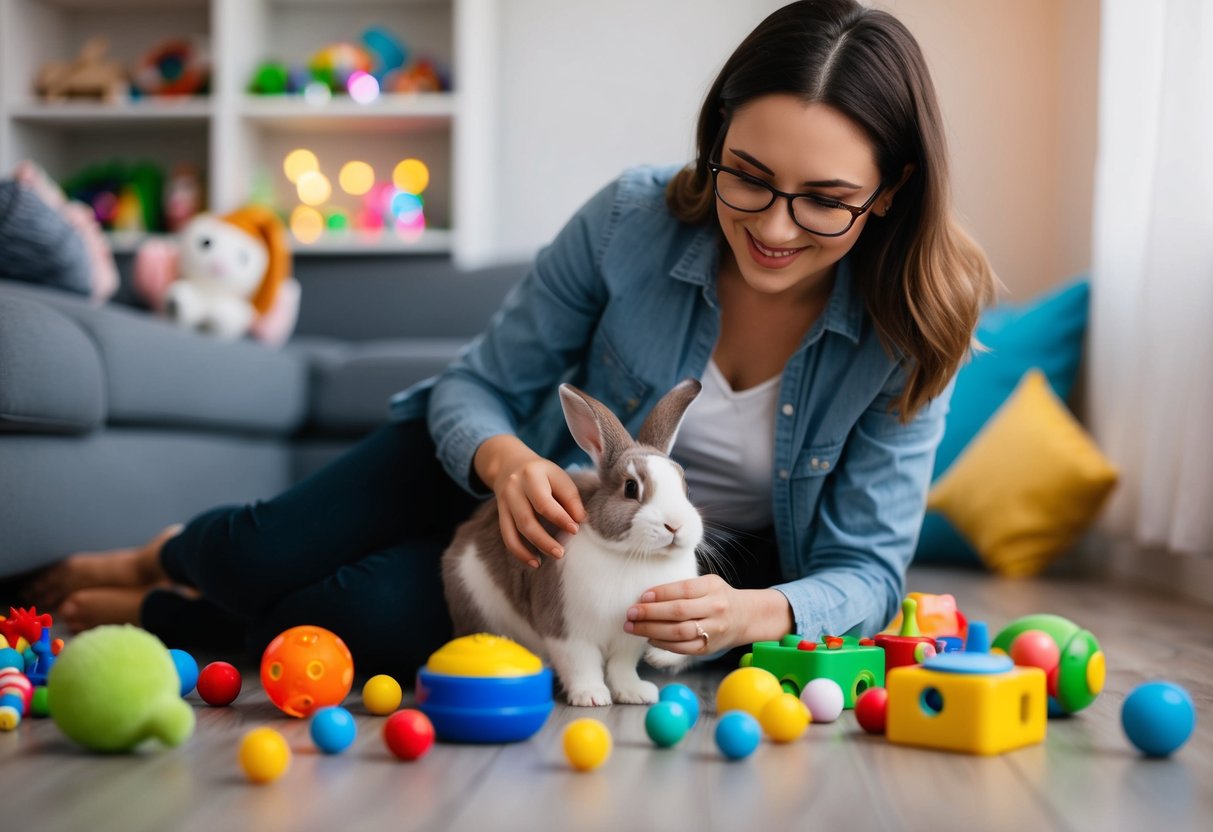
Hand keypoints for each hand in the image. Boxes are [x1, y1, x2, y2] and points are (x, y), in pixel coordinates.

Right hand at [474, 435, 585, 567]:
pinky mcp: (500, 514)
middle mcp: (514, 488)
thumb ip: (570, 498)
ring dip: (534, 547)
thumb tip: (580, 520)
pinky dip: (519, 552)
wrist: (510, 464)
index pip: (544, 502)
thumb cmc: (542, 474)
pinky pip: (507, 536)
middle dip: (545, 540)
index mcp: (532, 474)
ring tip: (553, 557)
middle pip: (527, 519)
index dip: (560, 518)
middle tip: (562, 553)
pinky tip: (534, 562)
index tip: (575, 530)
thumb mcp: (558, 477)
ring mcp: (504, 501)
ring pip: (516, 530)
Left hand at [623, 576, 793, 654]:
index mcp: (712, 587)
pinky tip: (649, 639)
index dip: (660, 593)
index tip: (641, 597)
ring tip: (633, 627)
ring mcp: (713, 629)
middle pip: (678, 612)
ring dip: (652, 630)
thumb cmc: (718, 596)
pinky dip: (663, 644)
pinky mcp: (708, 647)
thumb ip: (682, 588)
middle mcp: (715, 608)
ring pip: (679, 632)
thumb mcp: (706, 583)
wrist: (745, 616)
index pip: (683, 590)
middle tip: (630, 613)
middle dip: (650, 613)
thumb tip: (647, 598)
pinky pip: (683, 648)